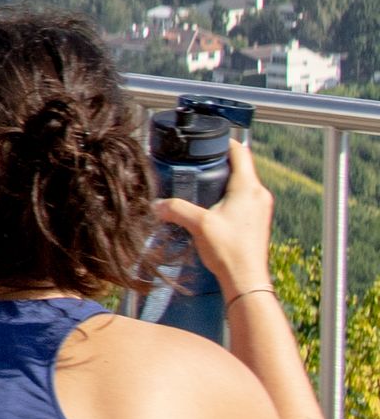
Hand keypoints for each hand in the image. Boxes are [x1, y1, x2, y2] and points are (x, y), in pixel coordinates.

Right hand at [160, 138, 276, 300]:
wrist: (246, 280)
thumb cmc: (231, 251)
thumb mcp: (198, 224)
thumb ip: (175, 208)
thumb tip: (157, 203)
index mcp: (249, 188)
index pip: (240, 152)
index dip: (224, 141)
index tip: (208, 138)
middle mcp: (259, 195)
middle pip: (240, 166)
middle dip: (219, 161)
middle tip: (197, 161)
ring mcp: (260, 209)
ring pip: (242, 183)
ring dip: (223, 179)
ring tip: (201, 182)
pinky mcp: (256, 221)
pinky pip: (243, 198)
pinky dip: (228, 195)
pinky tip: (210, 204)